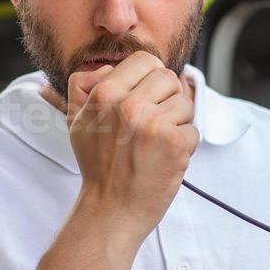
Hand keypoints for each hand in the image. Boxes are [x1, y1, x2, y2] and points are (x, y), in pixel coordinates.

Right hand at [62, 51, 197, 238]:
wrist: (111, 209)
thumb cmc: (98, 165)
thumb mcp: (77, 120)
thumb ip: (85, 86)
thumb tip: (109, 67)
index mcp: (104, 94)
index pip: (145, 60)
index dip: (151, 77)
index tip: (148, 97)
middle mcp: (128, 105)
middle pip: (169, 78)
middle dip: (167, 99)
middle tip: (153, 125)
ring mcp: (153, 124)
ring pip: (184, 104)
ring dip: (176, 124)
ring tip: (155, 145)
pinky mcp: (174, 144)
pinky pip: (193, 130)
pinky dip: (184, 146)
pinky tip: (164, 159)